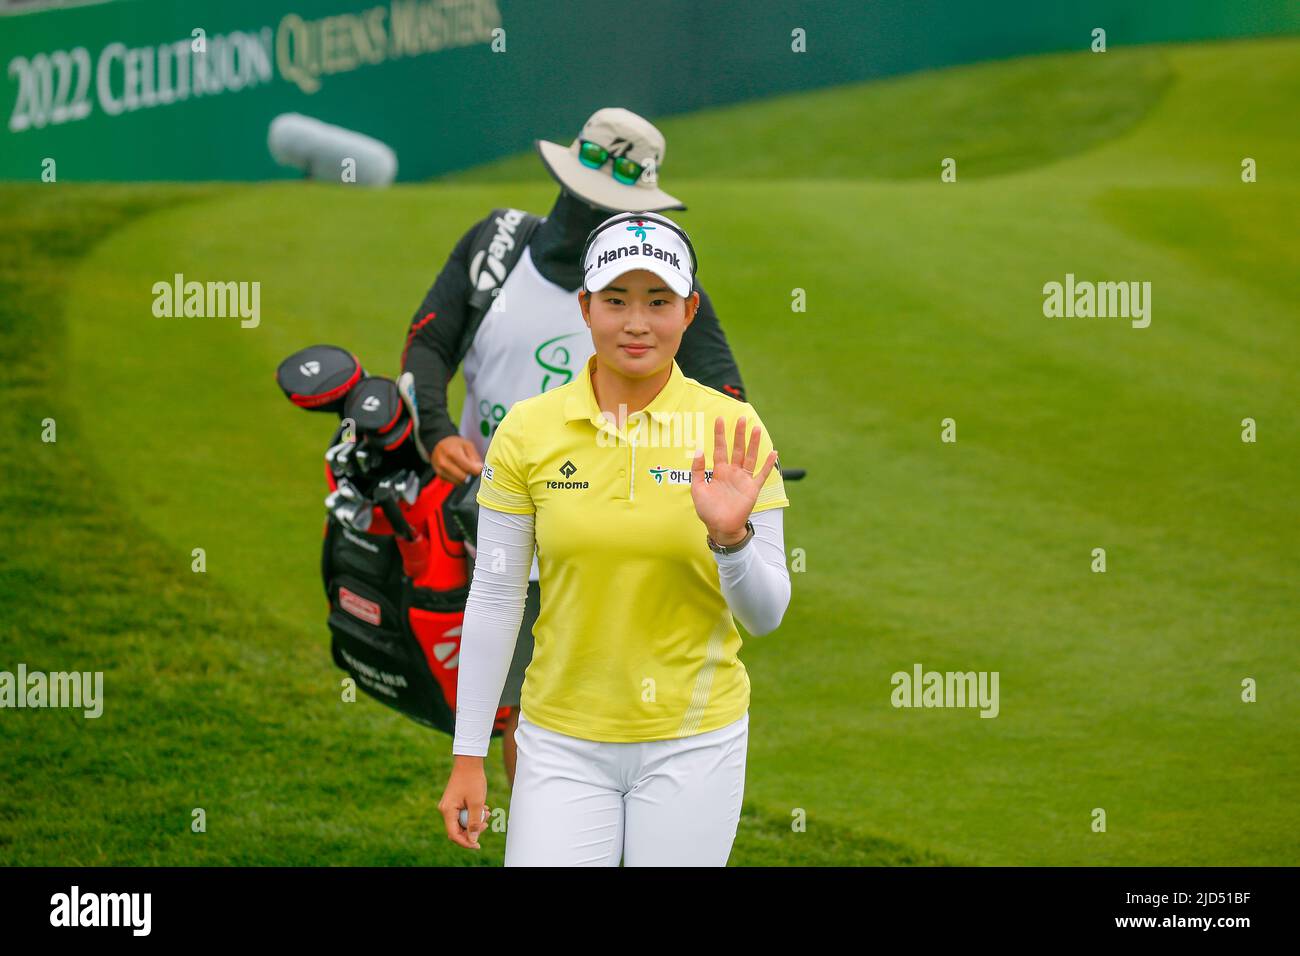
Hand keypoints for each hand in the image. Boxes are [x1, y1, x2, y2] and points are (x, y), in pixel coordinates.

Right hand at [432, 435, 483, 484]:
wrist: (439, 445)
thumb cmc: (455, 444)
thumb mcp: (468, 445)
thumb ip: (475, 458)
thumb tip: (479, 469)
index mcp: (452, 453)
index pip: (469, 469)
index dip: (477, 470)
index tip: (479, 467)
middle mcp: (444, 463)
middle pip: (463, 477)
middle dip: (470, 474)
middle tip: (471, 467)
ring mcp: (440, 470)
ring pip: (459, 482)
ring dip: (464, 477)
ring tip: (463, 467)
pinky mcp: (440, 476)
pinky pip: (454, 482)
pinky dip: (458, 478)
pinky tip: (457, 470)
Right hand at [437, 755, 490, 849]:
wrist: (469, 762)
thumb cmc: (473, 780)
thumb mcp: (477, 803)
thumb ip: (474, 822)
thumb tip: (472, 840)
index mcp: (447, 810)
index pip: (454, 834)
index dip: (466, 842)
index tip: (477, 845)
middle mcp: (445, 809)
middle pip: (457, 829)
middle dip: (473, 829)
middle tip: (487, 822)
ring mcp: (449, 805)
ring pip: (461, 821)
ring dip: (475, 820)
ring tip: (487, 812)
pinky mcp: (454, 802)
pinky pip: (462, 814)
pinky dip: (473, 813)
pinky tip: (483, 807)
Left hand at [691, 415, 777, 543]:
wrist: (720, 527)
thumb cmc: (707, 510)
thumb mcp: (697, 489)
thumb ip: (698, 470)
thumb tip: (699, 450)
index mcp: (719, 471)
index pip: (720, 448)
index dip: (719, 435)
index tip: (719, 419)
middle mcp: (733, 472)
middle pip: (737, 449)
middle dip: (739, 434)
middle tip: (741, 418)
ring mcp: (744, 479)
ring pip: (750, 457)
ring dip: (754, 443)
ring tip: (756, 428)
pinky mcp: (753, 489)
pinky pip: (762, 474)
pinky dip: (768, 464)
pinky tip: (774, 452)